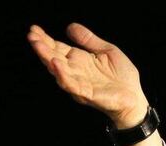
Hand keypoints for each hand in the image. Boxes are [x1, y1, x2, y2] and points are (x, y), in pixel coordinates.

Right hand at [27, 23, 148, 127]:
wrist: (135, 98)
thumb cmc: (122, 77)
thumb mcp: (106, 51)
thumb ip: (89, 40)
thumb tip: (70, 26)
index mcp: (80, 61)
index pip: (58, 49)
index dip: (46, 40)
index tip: (34, 29)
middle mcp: (76, 72)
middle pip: (54, 58)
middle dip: (42, 48)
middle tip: (31, 36)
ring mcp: (81, 84)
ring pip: (59, 72)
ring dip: (48, 59)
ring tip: (39, 47)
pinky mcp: (88, 94)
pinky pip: (73, 85)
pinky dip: (63, 76)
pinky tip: (56, 64)